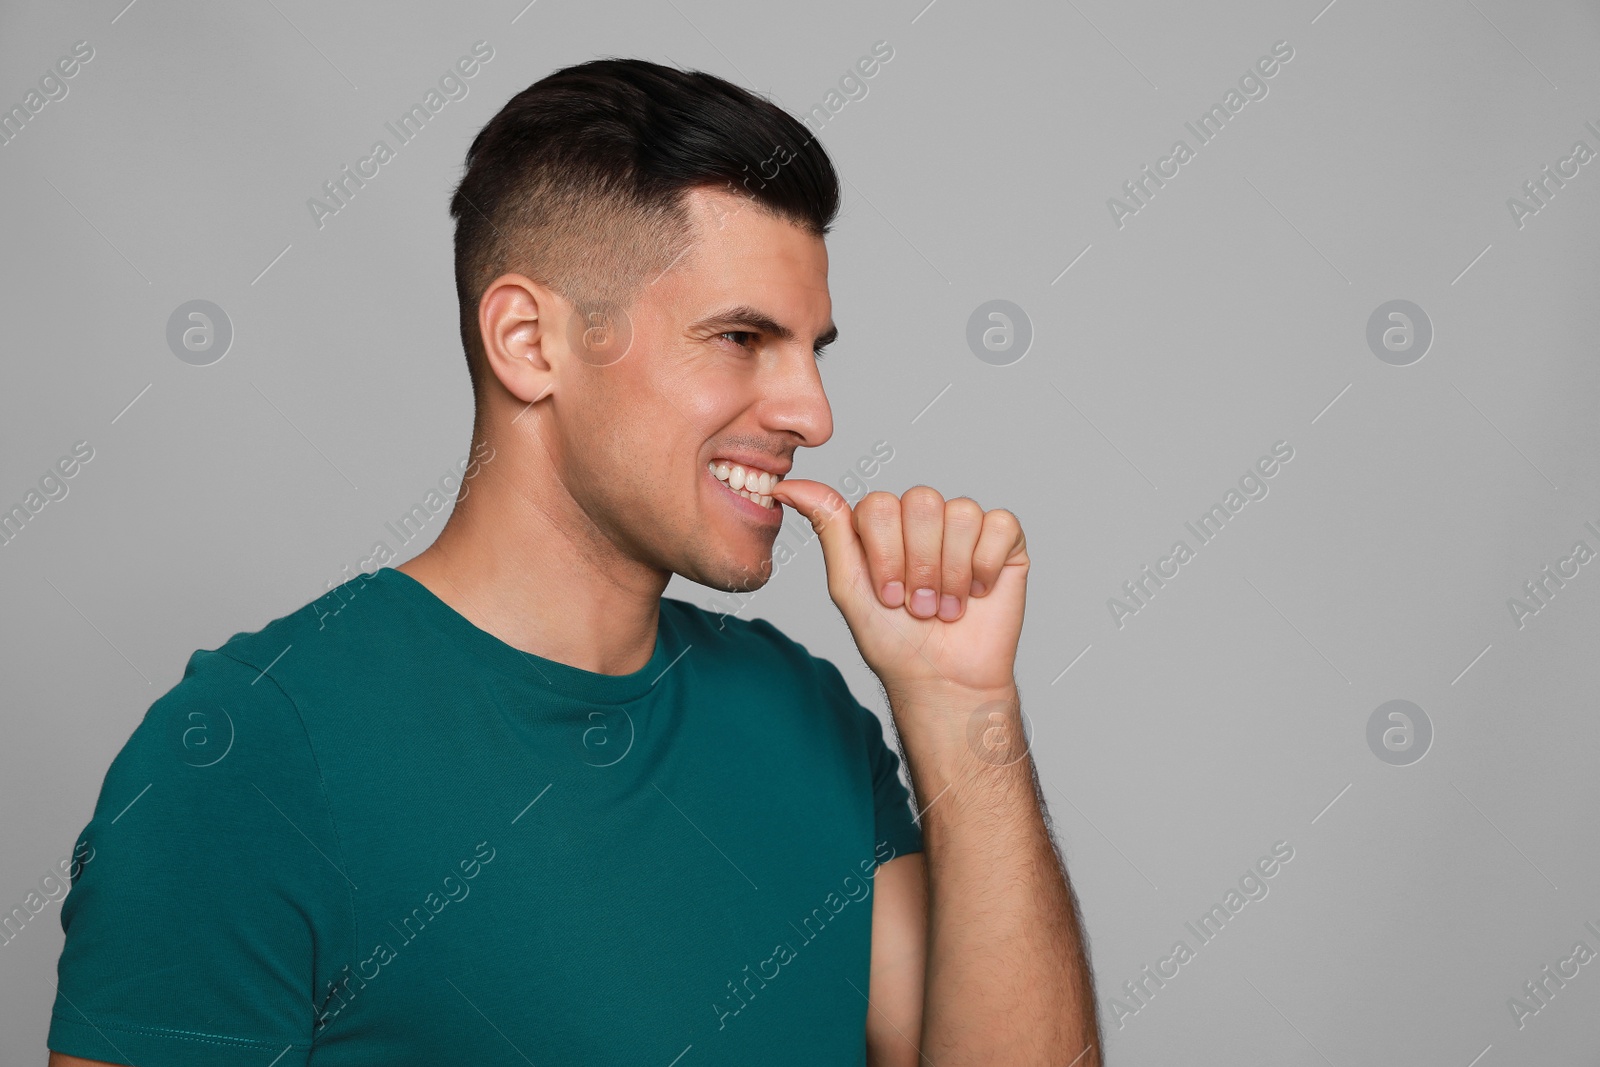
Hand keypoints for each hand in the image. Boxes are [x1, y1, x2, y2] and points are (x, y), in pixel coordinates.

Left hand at [769, 480, 1027, 701]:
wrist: (944, 682)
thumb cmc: (894, 640)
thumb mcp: (849, 586)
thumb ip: (828, 529)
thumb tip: (790, 485)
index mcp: (885, 523)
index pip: (881, 504)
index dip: (886, 553)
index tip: (888, 596)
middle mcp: (925, 518)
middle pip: (922, 501)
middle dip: (920, 565)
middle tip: (919, 605)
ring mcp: (965, 527)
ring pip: (961, 512)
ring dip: (951, 573)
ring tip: (946, 607)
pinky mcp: (1004, 541)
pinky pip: (1000, 525)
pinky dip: (985, 567)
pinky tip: (977, 593)